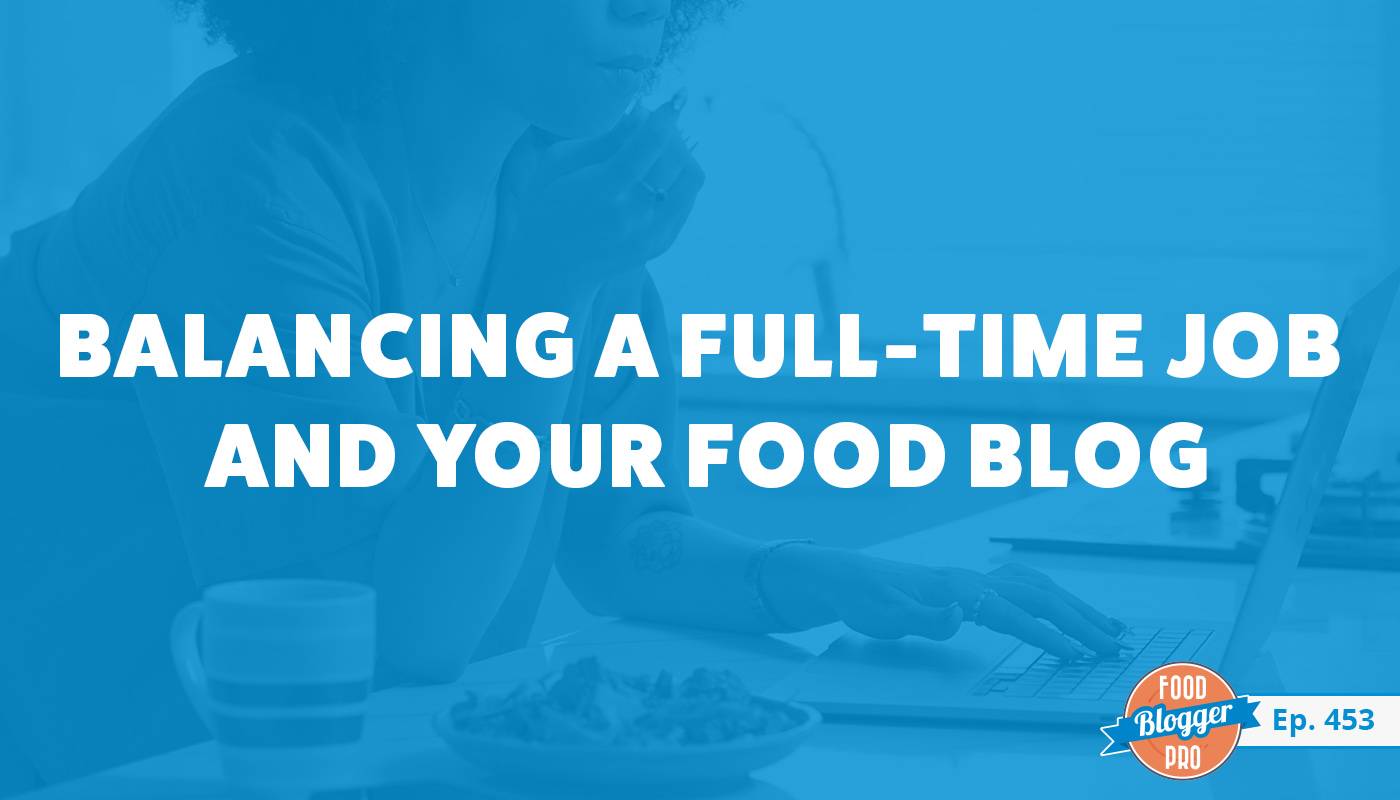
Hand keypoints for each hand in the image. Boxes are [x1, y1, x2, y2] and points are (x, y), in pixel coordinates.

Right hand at [491, 90, 704, 299]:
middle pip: (674, 158)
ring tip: (658, 146)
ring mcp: (651, 232)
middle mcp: (632, 214)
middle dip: (670, 131)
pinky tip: (659, 171)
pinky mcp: (662, 243)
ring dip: (681, 153)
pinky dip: (680, 177)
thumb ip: (602, 139)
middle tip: (652, 122)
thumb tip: (640, 113)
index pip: (648, 144)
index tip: (676, 97)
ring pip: (691, 178)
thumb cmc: (547, 205)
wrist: (553, 265)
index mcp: (602, 190)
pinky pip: (688, 198)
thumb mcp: (558, 163)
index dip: (665, 116)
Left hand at [762, 546, 1125, 659]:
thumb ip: (924, 617)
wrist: (849, 575)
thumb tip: (960, 615)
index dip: (1045, 634)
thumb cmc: (866, 598)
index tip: (1076, 654)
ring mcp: (977, 578)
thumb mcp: (885, 615)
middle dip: (1079, 621)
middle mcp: (974, 579)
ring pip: (1040, 588)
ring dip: (1077, 608)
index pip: (1012, 612)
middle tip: (1113, 647)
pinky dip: (1056, 598)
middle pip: (1039, 596)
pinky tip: (1069, 608)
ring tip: (1109, 628)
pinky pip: (1027, 587)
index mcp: (957, 588)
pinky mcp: (976, 583)